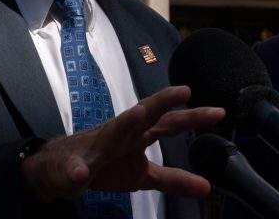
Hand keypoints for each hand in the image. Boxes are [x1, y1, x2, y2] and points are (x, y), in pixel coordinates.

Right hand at [20, 85, 223, 201]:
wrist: (59, 167)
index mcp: (137, 135)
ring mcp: (96, 148)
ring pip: (110, 132)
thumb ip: (173, 179)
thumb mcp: (143, 175)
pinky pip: (74, 169)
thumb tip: (207, 188)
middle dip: (162, 102)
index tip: (218, 112)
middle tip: (182, 91)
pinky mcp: (72, 167)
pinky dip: (76, 171)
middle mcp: (120, 133)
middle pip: (144, 114)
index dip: (193, 117)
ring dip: (123, 123)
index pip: (170, 122)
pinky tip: (79, 174)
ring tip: (135, 114)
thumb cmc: (106, 163)